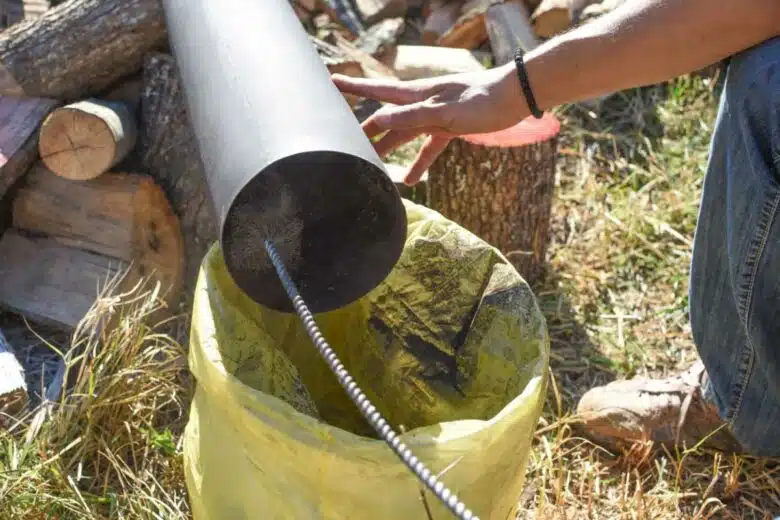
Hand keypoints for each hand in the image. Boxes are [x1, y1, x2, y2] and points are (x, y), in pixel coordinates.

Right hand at [332, 62, 528, 184]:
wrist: (514, 98)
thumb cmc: (481, 100)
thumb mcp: (444, 111)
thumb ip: (412, 117)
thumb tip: (379, 121)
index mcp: (416, 95)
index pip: (378, 90)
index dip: (354, 87)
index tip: (330, 82)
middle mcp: (421, 103)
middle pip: (386, 118)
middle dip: (366, 129)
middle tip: (345, 141)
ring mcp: (434, 116)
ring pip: (403, 134)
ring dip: (388, 149)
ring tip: (370, 165)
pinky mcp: (449, 128)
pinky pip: (428, 147)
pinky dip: (419, 163)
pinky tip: (412, 181)